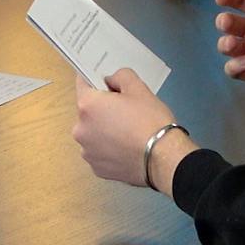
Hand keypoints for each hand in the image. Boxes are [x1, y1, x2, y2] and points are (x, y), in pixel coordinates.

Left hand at [72, 68, 192, 191]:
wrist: (163, 158)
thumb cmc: (151, 124)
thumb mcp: (139, 87)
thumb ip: (120, 76)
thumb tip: (111, 81)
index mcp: (88, 106)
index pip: (83, 84)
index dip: (96, 81)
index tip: (106, 85)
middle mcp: (81, 129)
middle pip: (88, 111)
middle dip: (104, 108)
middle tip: (126, 111)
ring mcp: (88, 151)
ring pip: (94, 133)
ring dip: (105, 130)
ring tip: (129, 132)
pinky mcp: (97, 168)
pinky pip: (100, 152)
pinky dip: (110, 149)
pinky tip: (127, 147)